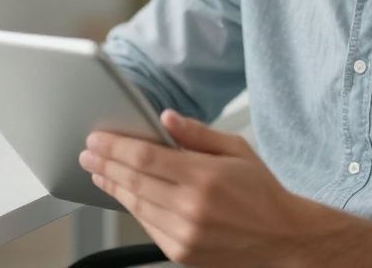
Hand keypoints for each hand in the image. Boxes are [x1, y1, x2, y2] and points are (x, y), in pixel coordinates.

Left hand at [79, 109, 336, 266]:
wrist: (282, 239)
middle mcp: (191, 207)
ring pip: (135, 205)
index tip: (98, 139)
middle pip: (133, 181)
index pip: (145, 157)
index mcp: (204, 177)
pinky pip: (147, 226)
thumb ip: (198, 134)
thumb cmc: (262, 194)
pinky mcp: (181, 253)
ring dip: (113, 186)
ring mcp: (184, 234)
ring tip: (99, 172)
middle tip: (88, 152)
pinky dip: (133, 208)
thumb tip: (165, 119)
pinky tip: (125, 194)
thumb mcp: (237, 150)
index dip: (115, 147)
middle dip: (105, 164)